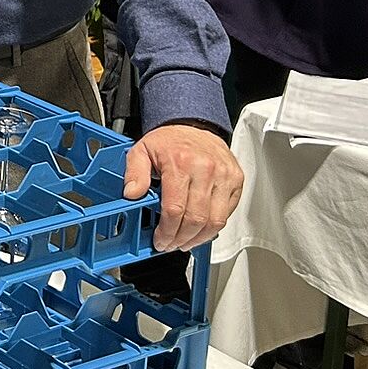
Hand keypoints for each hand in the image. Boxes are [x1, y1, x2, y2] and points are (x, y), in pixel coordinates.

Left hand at [123, 124, 242, 251]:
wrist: (193, 125)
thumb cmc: (169, 141)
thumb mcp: (141, 151)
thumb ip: (134, 173)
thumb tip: (131, 194)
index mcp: (181, 162)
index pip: (175, 209)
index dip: (167, 232)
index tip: (160, 240)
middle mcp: (205, 169)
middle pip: (196, 219)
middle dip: (181, 239)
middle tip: (171, 244)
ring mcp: (224, 175)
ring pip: (215, 221)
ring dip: (199, 239)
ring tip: (186, 242)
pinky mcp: (236, 180)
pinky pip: (227, 213)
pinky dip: (214, 227)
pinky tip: (201, 230)